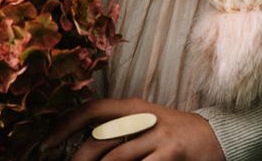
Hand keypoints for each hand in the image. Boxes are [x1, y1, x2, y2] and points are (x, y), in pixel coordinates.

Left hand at [42, 97, 224, 160]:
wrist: (214, 136)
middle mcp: (141, 117)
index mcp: (132, 106)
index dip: (66, 124)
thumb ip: (118, 131)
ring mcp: (157, 135)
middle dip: (77, 160)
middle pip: (98, 140)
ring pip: (115, 159)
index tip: (46, 143)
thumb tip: (81, 147)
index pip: (92, 109)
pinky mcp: (171, 153)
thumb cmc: (170, 134)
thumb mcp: (144, 123)